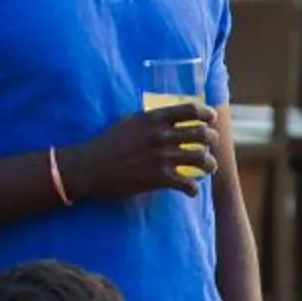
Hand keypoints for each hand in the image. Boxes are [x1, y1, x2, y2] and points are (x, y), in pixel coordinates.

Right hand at [68, 102, 217, 200]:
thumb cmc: (106, 144)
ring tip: (209, 168)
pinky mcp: (160, 178)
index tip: (212, 119)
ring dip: (209, 164)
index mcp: (154, 118)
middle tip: (211, 146)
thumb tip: (166, 118)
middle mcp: (162, 135)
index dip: (206, 114)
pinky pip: (188, 183)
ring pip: (202, 159)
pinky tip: (191, 190)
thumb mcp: (129, 122)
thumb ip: (149, 119)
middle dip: (212, 140)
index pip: (190, 110)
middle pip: (202, 134)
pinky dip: (193, 189)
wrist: (89, 168)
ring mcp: (162, 157)